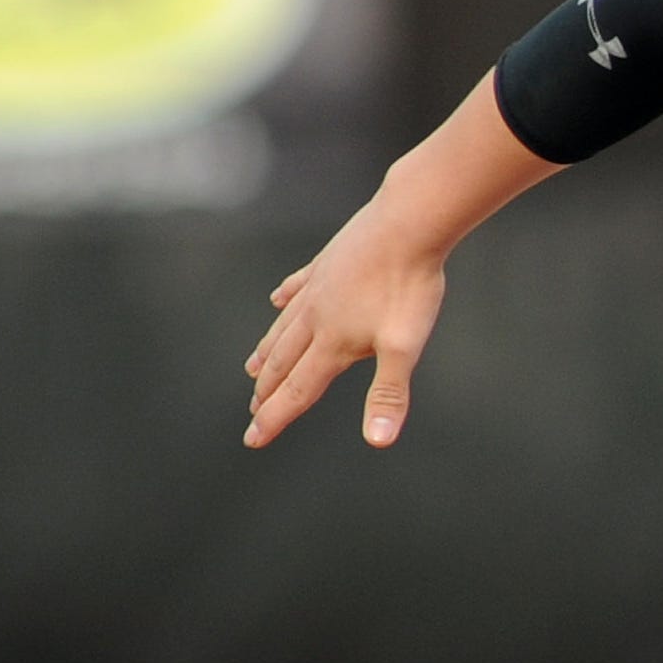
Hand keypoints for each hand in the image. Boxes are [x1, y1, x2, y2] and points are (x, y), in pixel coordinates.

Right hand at [244, 199, 447, 448]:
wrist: (409, 221)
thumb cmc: (409, 285)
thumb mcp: (405, 347)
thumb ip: (388, 394)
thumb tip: (379, 441)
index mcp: (332, 342)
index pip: (298, 391)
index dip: (275, 418)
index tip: (253, 438)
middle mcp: (316, 316)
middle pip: (285, 362)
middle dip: (268, 391)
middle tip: (254, 410)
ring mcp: (319, 286)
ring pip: (285, 326)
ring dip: (268, 351)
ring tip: (253, 368)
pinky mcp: (328, 261)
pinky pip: (298, 285)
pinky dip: (285, 298)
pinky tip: (277, 299)